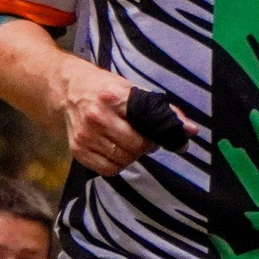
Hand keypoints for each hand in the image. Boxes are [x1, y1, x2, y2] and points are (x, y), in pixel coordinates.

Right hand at [55, 60, 191, 176]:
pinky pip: (108, 170)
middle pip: (136, 147)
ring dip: (132, 156)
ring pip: (123, 161)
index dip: (160, 136)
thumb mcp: (132, 90)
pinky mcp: (77, 150)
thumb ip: (162, 111)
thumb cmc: (105, 88)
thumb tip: (192, 130)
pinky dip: (117, 164)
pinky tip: (115, 150)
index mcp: (114, 96)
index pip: (147, 125)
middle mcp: (97, 117)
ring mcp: (85, 135)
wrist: (67, 89)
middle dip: (146, 146)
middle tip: (144, 138)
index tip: (166, 138)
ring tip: (128, 143)